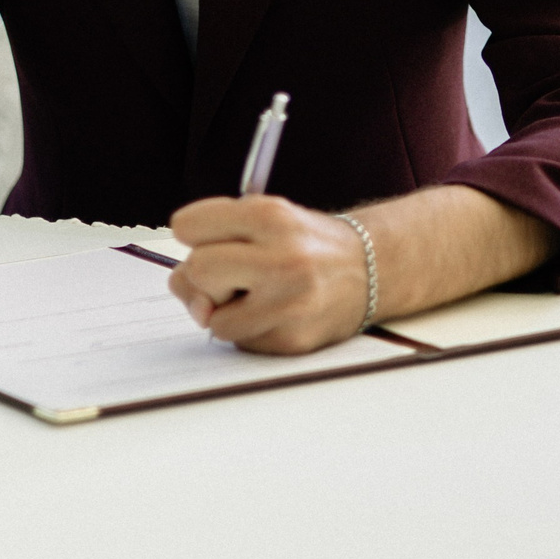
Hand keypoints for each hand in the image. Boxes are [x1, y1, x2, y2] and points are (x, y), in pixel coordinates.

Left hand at [167, 194, 370, 354]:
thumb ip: (216, 244)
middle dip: (204, 276)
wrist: (372, 268)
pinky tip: (274, 313)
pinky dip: (248, 330)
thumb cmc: (306, 243)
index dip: (193, 235)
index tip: (208, 239)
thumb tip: (192, 302)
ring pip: (213, 319)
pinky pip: (240, 342)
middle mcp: (282, 257)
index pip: (187, 226)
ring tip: (256, 296)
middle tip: (232, 274)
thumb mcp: (265, 221)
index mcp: (270, 215)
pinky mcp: (292, 339)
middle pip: (197, 270)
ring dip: (225, 311)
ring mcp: (289, 302)